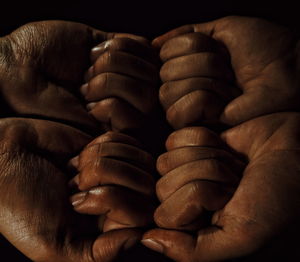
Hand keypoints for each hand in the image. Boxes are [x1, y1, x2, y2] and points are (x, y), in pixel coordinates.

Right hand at [0, 21, 160, 260]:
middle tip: (73, 178)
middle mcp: (123, 194)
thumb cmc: (22, 203)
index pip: (144, 216)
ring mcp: (120, 163)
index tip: (80, 200)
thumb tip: (137, 241)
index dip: (115, 203)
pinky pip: (128, 133)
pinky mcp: (112, 135)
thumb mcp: (51, 245)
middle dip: (106, 177)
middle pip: (146, 184)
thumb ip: (95, 257)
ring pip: (139, 156)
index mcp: (113, 223)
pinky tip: (80, 145)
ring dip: (101, 156)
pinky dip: (101, 138)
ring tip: (74, 161)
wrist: (2, 155)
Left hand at [143, 113, 299, 260]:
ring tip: (234, 165)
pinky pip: (174, 139)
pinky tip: (225, 146)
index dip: (198, 200)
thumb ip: (195, 250)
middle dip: (205, 177)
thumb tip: (148, 240)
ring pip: (166, 160)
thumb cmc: (279, 196)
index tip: (231, 198)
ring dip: (208, 158)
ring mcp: (187, 170)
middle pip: (163, 186)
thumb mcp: (244, 236)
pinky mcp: (191, 144)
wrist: (298, 148)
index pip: (164, 215)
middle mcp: (185, 199)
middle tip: (236, 180)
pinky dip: (203, 138)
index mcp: (195, 226)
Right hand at [153, 16, 299, 127]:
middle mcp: (182, 86)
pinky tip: (224, 104)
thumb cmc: (264, 50)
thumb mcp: (223, 30)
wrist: (289, 74)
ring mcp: (187, 107)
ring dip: (207, 82)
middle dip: (204, 64)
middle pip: (165, 71)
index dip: (193, 46)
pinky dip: (205, 101)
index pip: (163, 52)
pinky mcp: (196, 127)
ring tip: (229, 87)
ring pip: (168, 91)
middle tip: (228, 70)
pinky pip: (178, 111)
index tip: (220, 51)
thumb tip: (151, 44)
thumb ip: (186, 33)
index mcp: (187, 64)